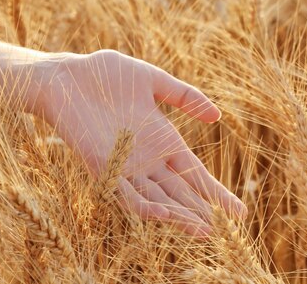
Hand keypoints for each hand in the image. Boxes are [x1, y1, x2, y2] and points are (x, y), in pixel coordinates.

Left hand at [30, 49, 245, 236]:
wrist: (66, 76)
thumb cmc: (107, 74)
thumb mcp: (155, 81)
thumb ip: (185, 97)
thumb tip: (217, 116)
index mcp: (163, 140)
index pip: (194, 173)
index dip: (215, 192)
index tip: (239, 212)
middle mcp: (147, 159)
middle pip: (181, 193)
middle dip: (202, 211)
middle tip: (226, 231)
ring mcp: (126, 167)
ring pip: (158, 200)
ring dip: (179, 216)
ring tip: (204, 230)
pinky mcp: (103, 168)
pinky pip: (127, 195)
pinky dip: (146, 207)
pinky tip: (165, 215)